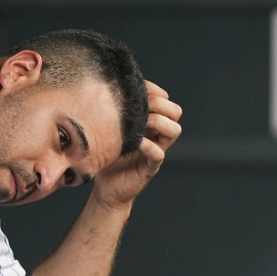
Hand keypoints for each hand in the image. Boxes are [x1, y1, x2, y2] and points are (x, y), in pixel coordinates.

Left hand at [92, 80, 182, 208]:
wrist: (105, 188)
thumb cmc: (105, 156)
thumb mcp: (108, 130)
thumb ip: (113, 114)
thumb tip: (101, 88)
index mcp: (148, 123)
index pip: (166, 100)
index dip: (155, 91)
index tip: (137, 87)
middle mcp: (156, 135)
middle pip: (175, 111)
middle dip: (159, 104)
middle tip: (140, 106)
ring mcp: (156, 150)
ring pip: (175, 129)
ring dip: (159, 122)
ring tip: (140, 123)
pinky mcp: (150, 167)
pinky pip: (159, 153)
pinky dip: (149, 146)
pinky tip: (135, 143)